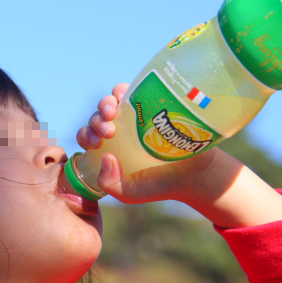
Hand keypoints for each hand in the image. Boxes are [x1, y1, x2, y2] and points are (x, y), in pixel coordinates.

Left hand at [76, 83, 216, 204]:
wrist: (195, 174)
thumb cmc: (159, 185)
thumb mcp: (129, 192)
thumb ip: (110, 183)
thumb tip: (105, 157)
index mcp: (107, 148)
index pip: (87, 136)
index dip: (86, 136)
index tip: (96, 144)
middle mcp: (117, 130)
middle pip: (97, 117)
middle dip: (96, 121)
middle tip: (108, 132)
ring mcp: (134, 116)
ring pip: (111, 102)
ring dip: (106, 104)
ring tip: (112, 113)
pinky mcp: (151, 104)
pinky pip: (133, 91)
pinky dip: (123, 90)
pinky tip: (124, 97)